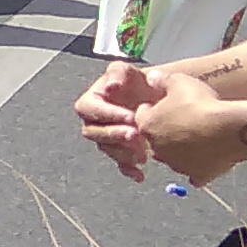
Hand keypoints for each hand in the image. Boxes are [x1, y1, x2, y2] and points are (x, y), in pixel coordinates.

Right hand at [74, 61, 170, 179]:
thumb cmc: (141, 82)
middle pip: (94, 132)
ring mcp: (106, 138)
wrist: (158, 96)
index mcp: (92, 99)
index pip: (88, 108)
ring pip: (107, 149)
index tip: (130, 116)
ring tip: (143, 153)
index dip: (106, 114)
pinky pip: (119, 164)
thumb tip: (110, 86)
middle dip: (115, 135)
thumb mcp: (130, 71)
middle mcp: (94, 121)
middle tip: (136, 135)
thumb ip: (119, 73)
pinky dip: (129, 170)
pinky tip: (140, 174)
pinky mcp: (119, 152)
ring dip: (123, 153)